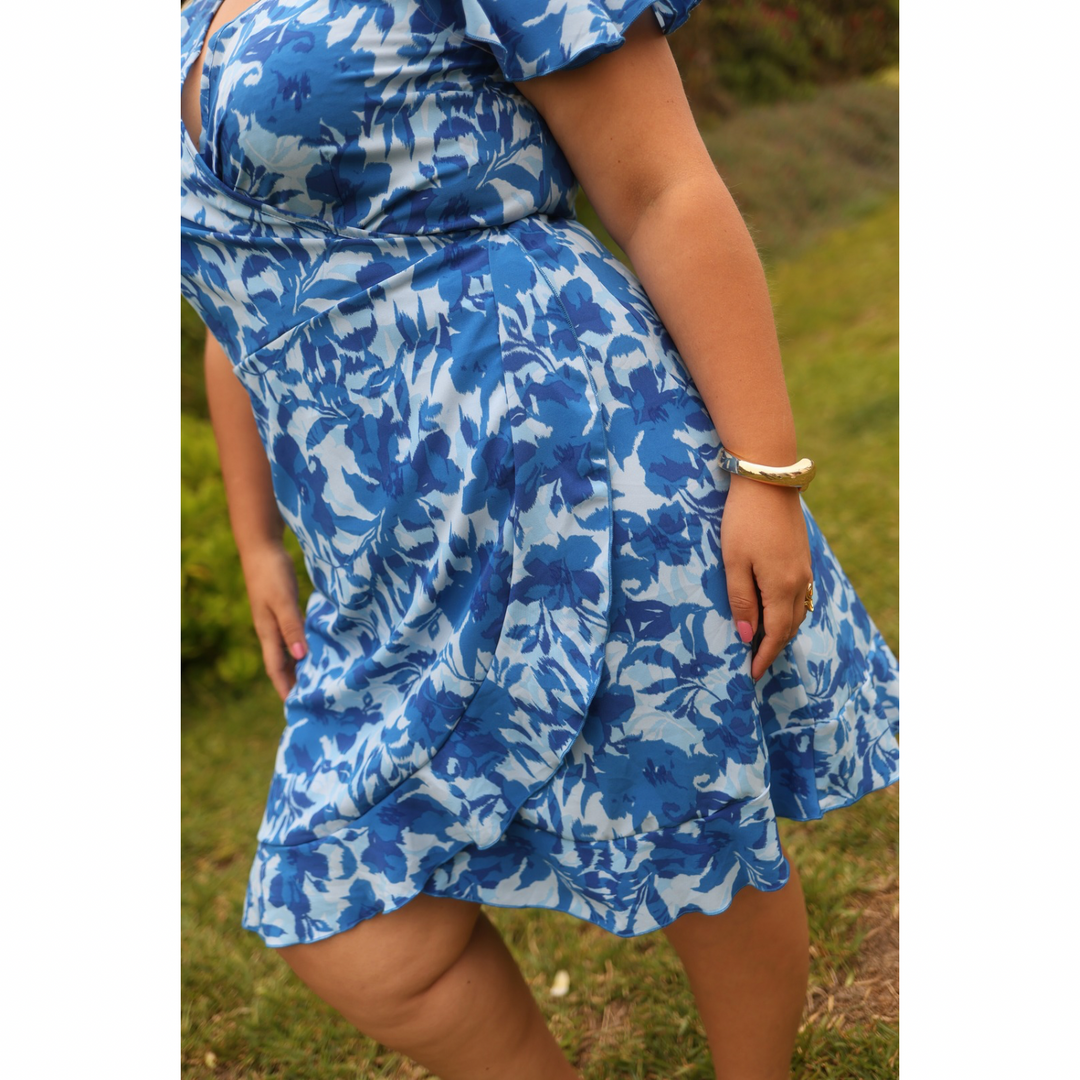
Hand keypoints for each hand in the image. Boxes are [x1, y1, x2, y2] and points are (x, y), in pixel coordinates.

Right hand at [240, 541, 307, 700]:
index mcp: (268, 633)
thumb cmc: (271, 574)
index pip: (276, 669)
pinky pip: (295, 636)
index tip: (295, 709)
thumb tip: (300, 657)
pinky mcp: (285, 610)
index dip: (285, 689)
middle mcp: (271, 631)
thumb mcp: (282, 601)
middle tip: (312, 702)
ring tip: (317, 682)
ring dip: (301, 667)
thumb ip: (291, 628)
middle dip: (294, 683)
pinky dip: (305, 647)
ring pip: (290, 651)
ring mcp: (277, 620)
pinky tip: (318, 650)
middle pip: (283, 664)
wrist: (262, 547)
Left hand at [720, 476, 811, 681]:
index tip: (752, 674)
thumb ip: (741, 600)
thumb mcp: (734, 562)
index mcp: (782, 587)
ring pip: (797, 610)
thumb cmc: (744, 521)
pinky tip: (772, 608)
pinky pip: (799, 593)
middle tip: (754, 661)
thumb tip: (747, 636)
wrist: (769, 479)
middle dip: (774, 646)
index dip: (764, 656)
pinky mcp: (802, 555)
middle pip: (790, 625)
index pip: (776, 634)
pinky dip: (787, 609)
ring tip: (762, 640)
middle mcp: (800, 581)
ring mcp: (804, 567)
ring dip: (782, 628)